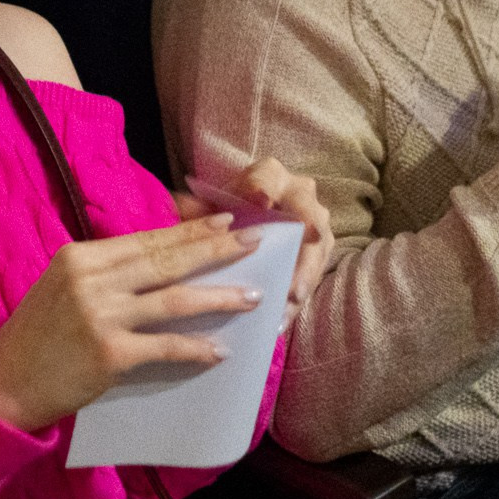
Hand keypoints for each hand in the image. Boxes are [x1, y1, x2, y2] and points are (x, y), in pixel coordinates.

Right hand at [0, 216, 264, 431]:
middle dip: (215, 250)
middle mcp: (92, 280)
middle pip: (167, 261)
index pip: (146, 239)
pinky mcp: (109, 354)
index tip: (225, 221)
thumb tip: (161, 261)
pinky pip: (165, 347)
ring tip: (252, 297)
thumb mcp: (62, 287)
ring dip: (219, 297)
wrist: (4, 385)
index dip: (190, 231)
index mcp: (80, 256)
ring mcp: (101, 316)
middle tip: (253, 243)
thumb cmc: (36, 337)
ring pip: (175, 300)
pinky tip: (220, 350)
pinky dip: (196, 348)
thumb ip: (104, 272)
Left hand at [176, 159, 333, 330]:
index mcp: (272, 176)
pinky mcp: (318, 250)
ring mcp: (316, 224)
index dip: (264, 189)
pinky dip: (296, 301)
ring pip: (316, 253)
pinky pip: (313, 276)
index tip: (259, 201)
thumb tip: (180, 206)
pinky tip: (279, 323)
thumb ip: (200, 206)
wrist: (260, 205)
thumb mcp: (218, 202)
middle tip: (292, 283)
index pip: (268, 178)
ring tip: (284, 310)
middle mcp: (301, 196)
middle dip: (302, 253)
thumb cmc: (235, 206)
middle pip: (310, 219)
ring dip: (302, 284)